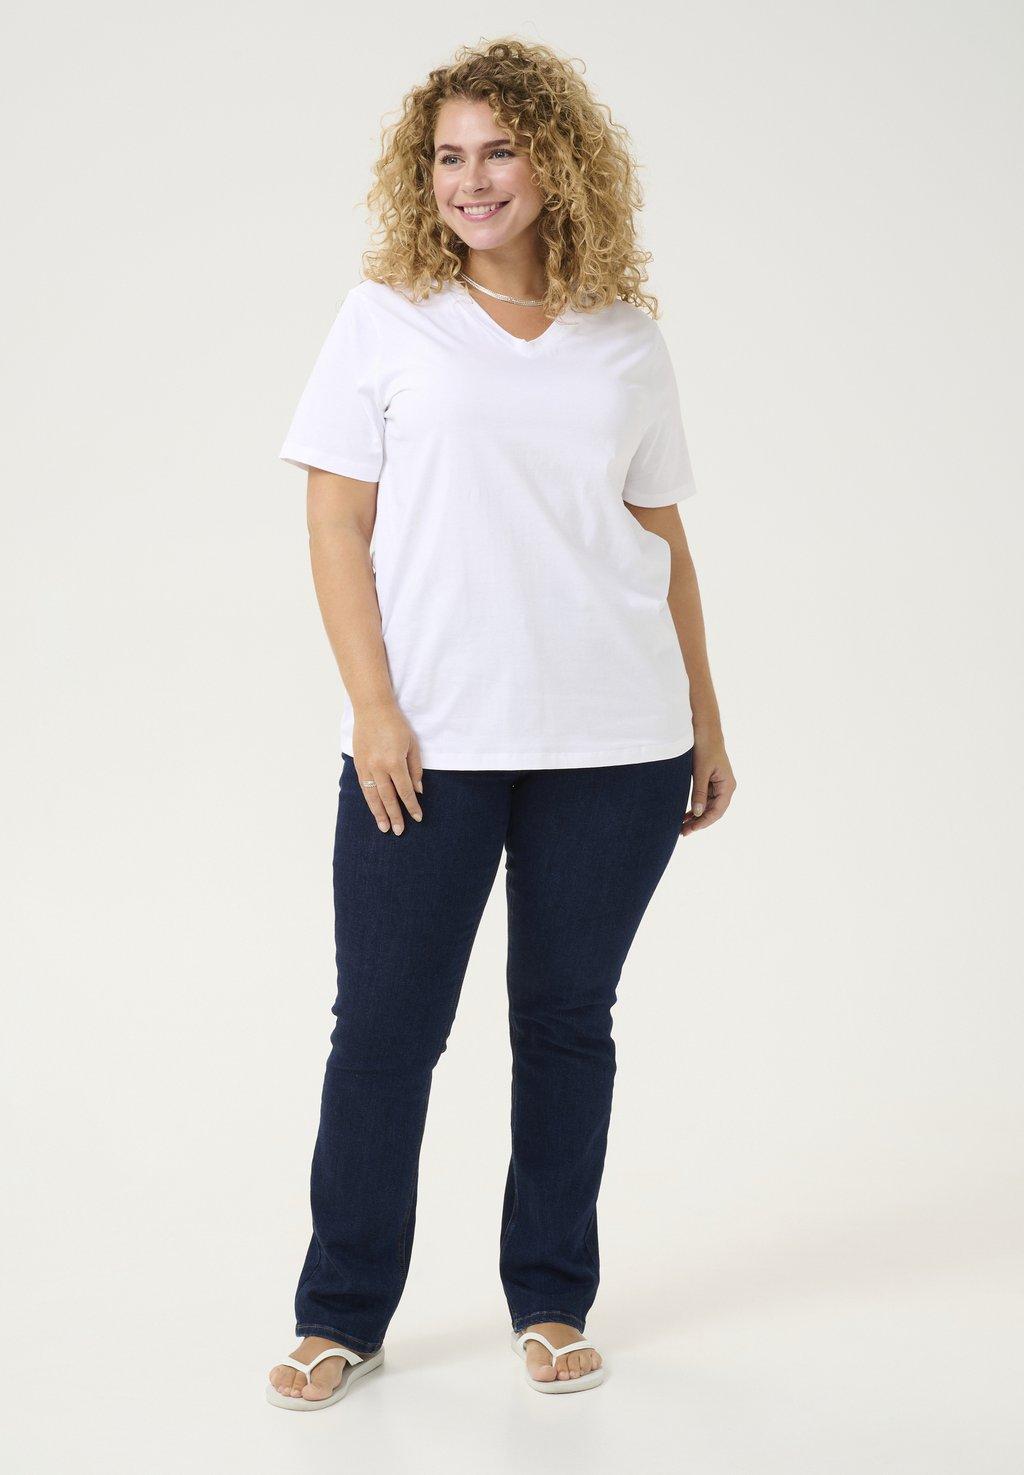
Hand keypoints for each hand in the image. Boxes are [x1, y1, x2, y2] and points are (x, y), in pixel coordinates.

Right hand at [351, 703, 423, 834]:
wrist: (372, 709)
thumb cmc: (396, 725)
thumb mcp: (412, 745)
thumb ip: (415, 769)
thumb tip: (418, 791)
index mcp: (394, 762)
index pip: (404, 791)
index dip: (411, 806)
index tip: (417, 818)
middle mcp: (378, 767)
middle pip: (387, 798)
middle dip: (394, 816)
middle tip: (398, 831)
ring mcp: (365, 766)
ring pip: (372, 796)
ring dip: (378, 813)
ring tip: (383, 827)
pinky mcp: (358, 763)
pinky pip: (364, 786)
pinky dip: (369, 799)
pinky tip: (374, 809)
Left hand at [682, 726, 735, 836]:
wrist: (705, 731)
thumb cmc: (705, 748)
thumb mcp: (700, 771)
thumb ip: (699, 792)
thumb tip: (698, 813)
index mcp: (727, 785)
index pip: (717, 811)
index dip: (704, 822)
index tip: (691, 829)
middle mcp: (726, 787)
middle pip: (713, 811)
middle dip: (699, 822)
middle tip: (683, 832)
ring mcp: (719, 785)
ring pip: (708, 807)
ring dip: (696, 817)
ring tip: (682, 826)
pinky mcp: (711, 782)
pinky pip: (705, 799)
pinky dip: (696, 807)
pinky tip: (686, 815)